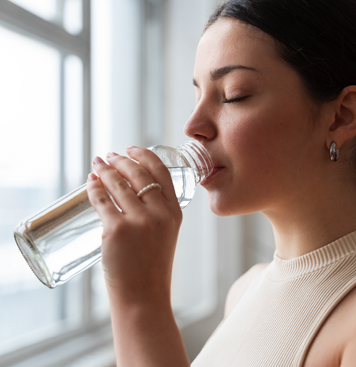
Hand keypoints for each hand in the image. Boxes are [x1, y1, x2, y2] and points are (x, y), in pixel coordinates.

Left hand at [86, 147, 182, 300]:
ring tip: (97, 165)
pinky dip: (93, 188)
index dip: (145, 156)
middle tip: (109, 156)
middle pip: (138, 174)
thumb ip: (156, 214)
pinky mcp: (117, 230)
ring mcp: (139, 221)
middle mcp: (160, 213)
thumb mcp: (166, 235)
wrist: (144, 296)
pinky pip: (101, 200)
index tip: (132, 149)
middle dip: (121, 160)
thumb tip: (129, 192)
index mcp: (175, 212)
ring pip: (118, 184)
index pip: (162, 173)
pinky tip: (90, 183)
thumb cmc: (152, 268)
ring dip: (105, 171)